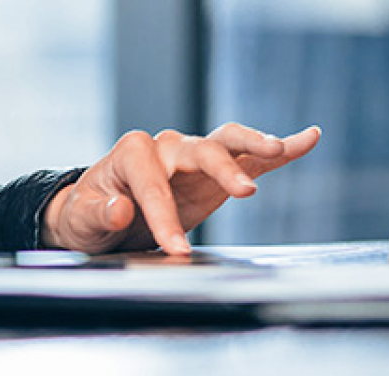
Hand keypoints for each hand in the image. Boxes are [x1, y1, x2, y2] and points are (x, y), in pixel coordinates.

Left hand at [42, 123, 320, 255]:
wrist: (100, 213)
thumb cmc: (88, 213)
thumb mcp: (81, 218)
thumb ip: (98, 213)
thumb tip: (120, 209)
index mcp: (131, 153)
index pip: (152, 183)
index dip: (164, 216)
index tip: (176, 250)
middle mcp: (165, 147)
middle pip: (198, 149)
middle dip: (221, 169)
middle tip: (244, 191)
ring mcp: (193, 157)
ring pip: (227, 142)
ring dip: (253, 144)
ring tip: (279, 147)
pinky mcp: (216, 174)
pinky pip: (251, 158)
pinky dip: (279, 149)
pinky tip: (308, 138)